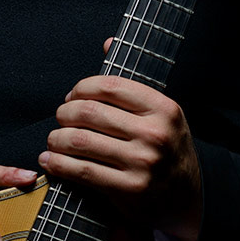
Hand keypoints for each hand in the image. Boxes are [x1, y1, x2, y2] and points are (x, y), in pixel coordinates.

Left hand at [39, 58, 200, 240]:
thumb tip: (107, 42)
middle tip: (60, 118)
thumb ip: (132, 82)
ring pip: (81, 141)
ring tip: (53, 140)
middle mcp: (155, 133)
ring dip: (57, 139)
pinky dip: (59, 164)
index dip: (82, 88)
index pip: (110, 86)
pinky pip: (82, 171)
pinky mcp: (130, 189)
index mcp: (163, 108)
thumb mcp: (161, 113)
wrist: (187, 198)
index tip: (72, 96)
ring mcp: (143, 162)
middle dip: (64, 114)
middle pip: (90, 113)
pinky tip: (51, 161)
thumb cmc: (167, 150)